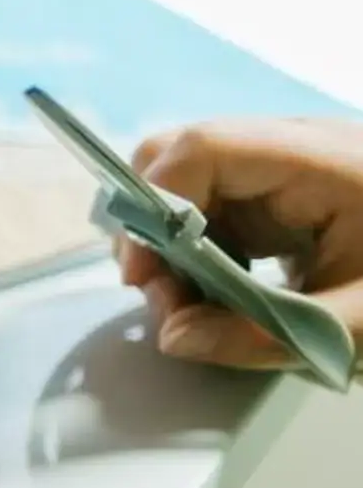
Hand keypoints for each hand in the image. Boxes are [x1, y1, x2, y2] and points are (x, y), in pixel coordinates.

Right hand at [119, 119, 362, 368]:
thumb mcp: (362, 329)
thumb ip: (263, 337)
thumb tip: (176, 336)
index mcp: (322, 162)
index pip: (203, 149)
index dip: (155, 204)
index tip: (145, 272)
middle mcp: (297, 152)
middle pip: (183, 157)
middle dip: (154, 227)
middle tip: (160, 293)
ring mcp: (290, 173)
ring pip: (191, 187)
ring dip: (174, 247)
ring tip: (192, 308)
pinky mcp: (289, 199)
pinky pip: (219, 211)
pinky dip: (203, 255)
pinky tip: (221, 298)